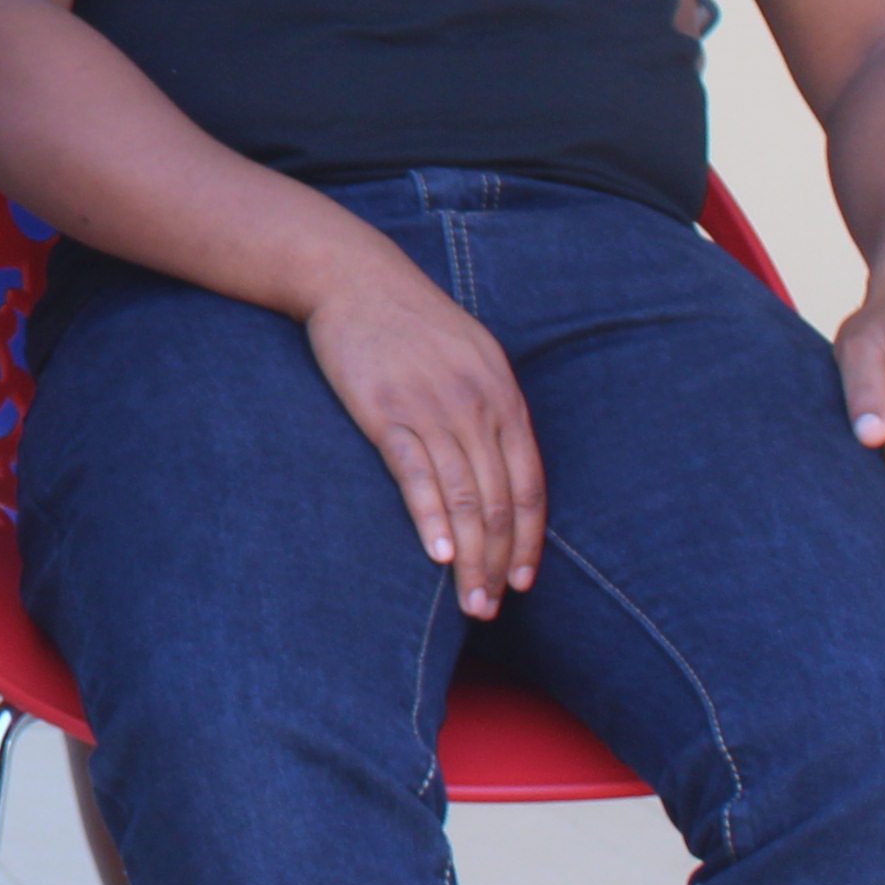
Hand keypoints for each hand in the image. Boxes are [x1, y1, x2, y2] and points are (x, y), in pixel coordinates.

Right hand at [299, 244, 541, 617]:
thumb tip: (501, 466)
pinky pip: (416, 474)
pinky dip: (430, 517)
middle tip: (491, 608)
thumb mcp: (470, 355)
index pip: (528, 484)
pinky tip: (437, 554)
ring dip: (470, 557)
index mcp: (503, 395)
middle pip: (498, 501)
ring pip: (463, 497)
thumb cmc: (411, 320)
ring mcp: (433, 408)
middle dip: (500, 562)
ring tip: (469, 600)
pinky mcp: (386, 411)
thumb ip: (490, 407)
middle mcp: (477, 406)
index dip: (529, 539)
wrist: (354, 277)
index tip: (524, 581)